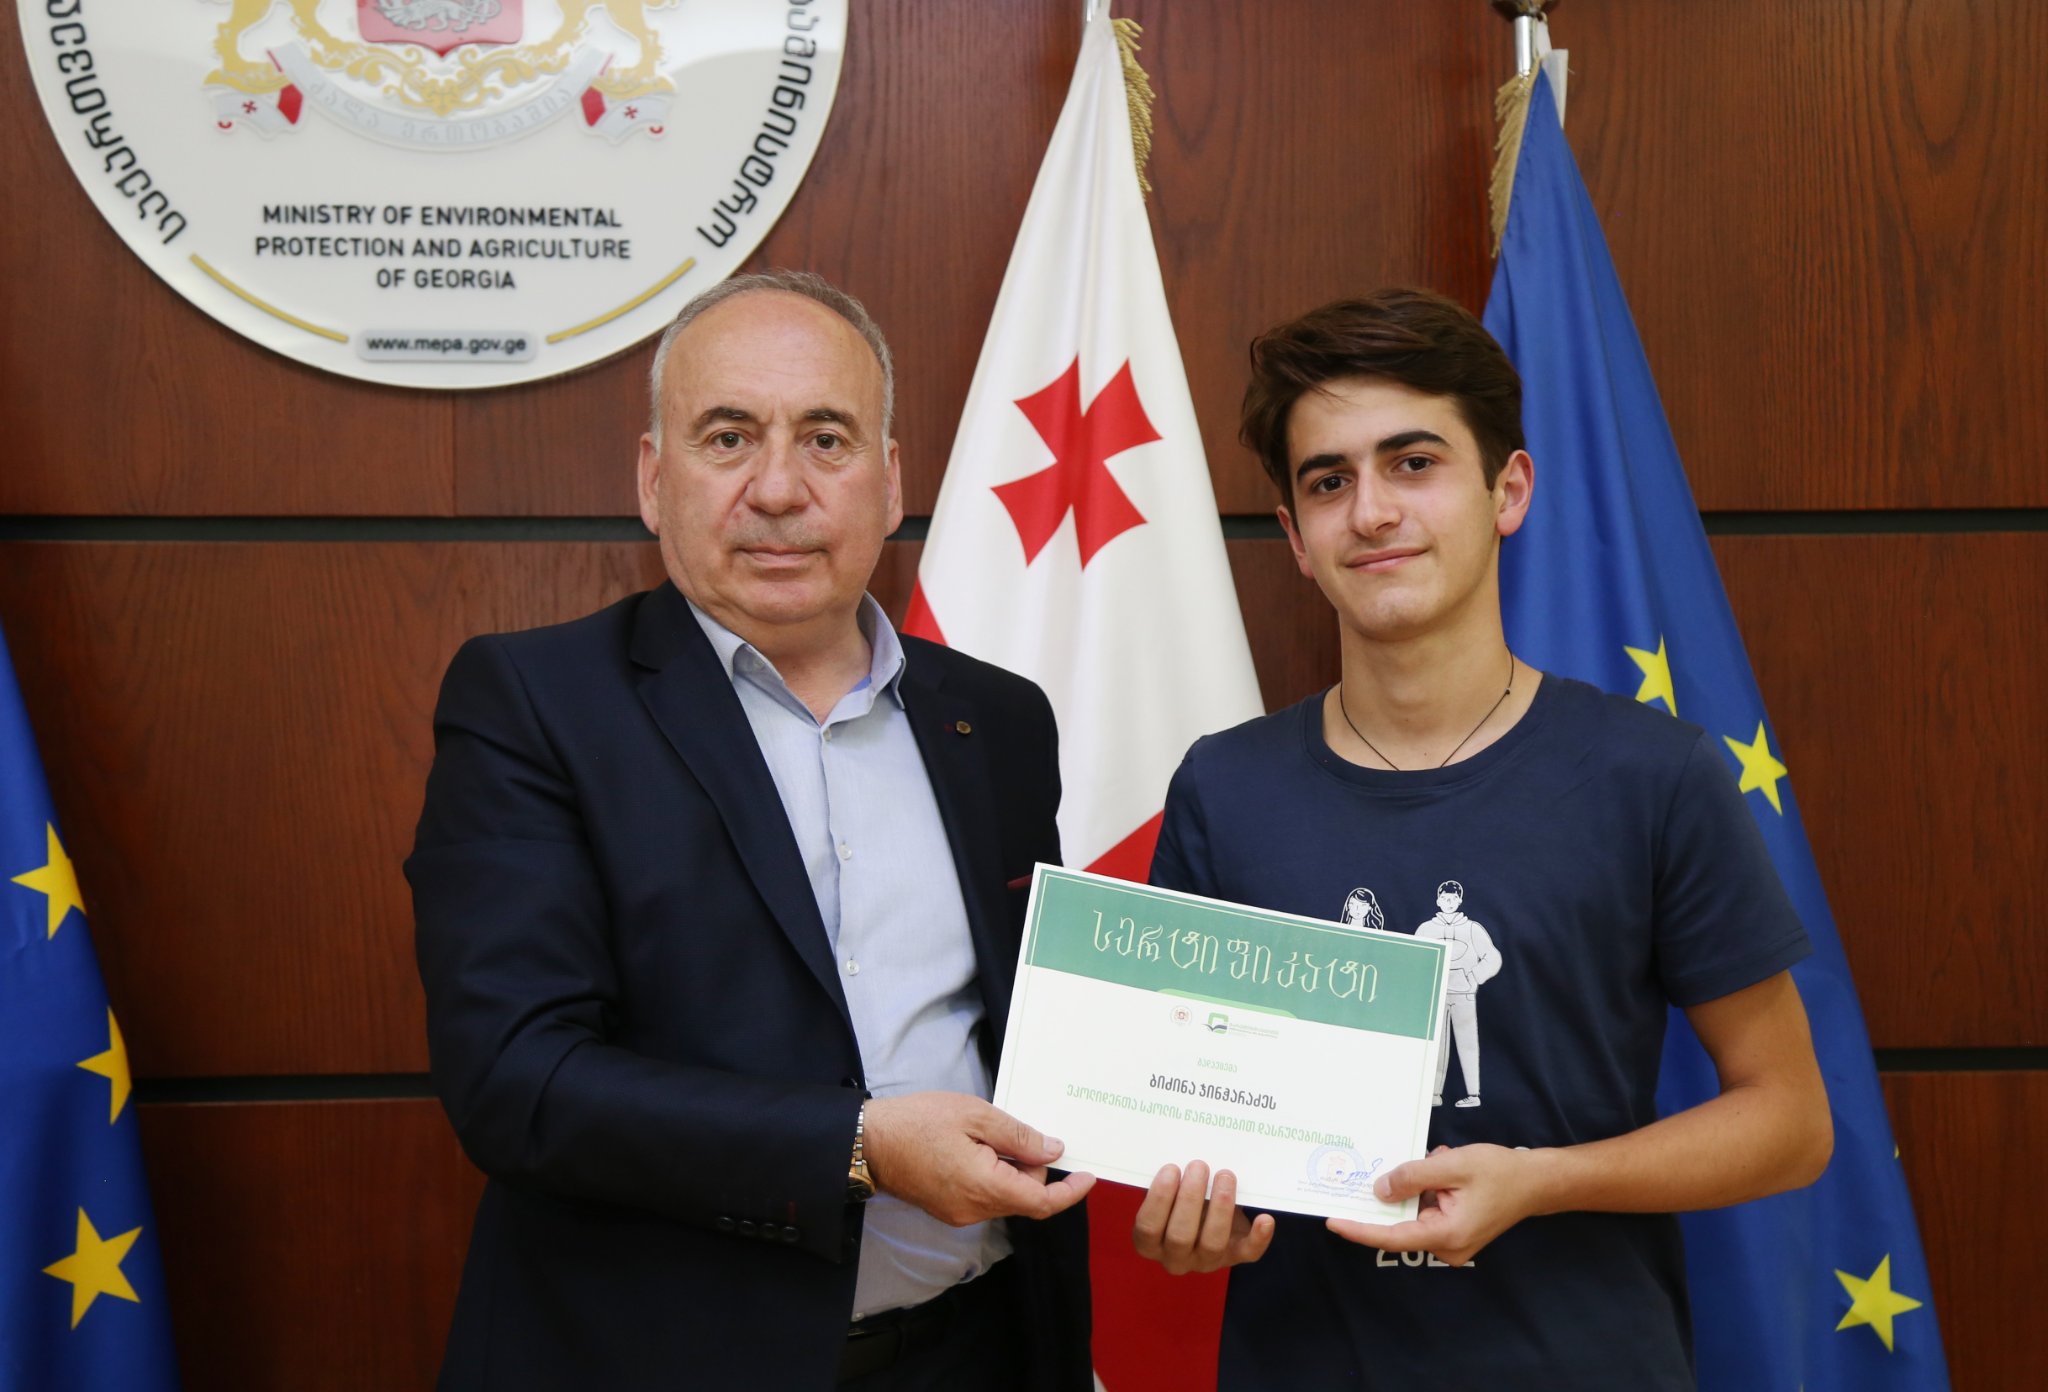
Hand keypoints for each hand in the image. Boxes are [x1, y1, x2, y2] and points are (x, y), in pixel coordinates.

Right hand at [862, 1092, 1094, 1226]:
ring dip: (1010, 1168)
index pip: (1042, 1202)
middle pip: (1024, 1196)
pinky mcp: (947, 1209)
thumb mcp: (975, 1115)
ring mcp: (959, 1213)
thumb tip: (1053, 1152)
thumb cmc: (918, 1123)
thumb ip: (1019, 1136)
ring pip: (1004, 1195)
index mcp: (986, 1187)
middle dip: (1031, 1166)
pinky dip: (992, 1174)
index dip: (1070, 1192)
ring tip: (987, 1133)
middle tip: (1016, 1129)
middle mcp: (975, 1210)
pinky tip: (974, 1147)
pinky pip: (984, 1195)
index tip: (1088, 1176)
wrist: (868, 1143)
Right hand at [1131, 1161, 1275, 1274]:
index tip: (1171, 1168)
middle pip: (1180, 1236)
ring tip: (1225, 1176)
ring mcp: (1206, 1260)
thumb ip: (1169, 1183)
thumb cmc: (1179, 1200)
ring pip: (1213, 1243)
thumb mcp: (1168, 1194)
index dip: (1159, 1198)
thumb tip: (1179, 1153)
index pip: (1149, 1226)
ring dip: (1220, 1208)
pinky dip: (1258, 1237)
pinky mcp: (1235, 1257)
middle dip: (1190, 1198)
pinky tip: (1265, 1218)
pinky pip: (1248, 1252)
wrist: (1206, 1216)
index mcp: (1150, 1242)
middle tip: (1199, 1166)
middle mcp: (1175, 1258)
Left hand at [1324, 1143, 1550, 1265]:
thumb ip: (1412, 1177)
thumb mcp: (1452, 1166)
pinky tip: (1445, 1166)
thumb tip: (1379, 1192)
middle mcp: (1447, 1246)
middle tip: (1402, 1164)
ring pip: (1416, 1212)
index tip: (1332, 1220)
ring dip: (1421, 1184)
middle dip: (1398, 1191)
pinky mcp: (1455, 1232)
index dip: (1359, 1228)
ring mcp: (1452, 1242)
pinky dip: (1431, 1187)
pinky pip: (1428, 1210)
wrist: (1537, 1181)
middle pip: (1402, 1222)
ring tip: (1440, 1160)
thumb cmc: (1500, 1172)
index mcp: (1446, 1234)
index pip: (1391, 1236)